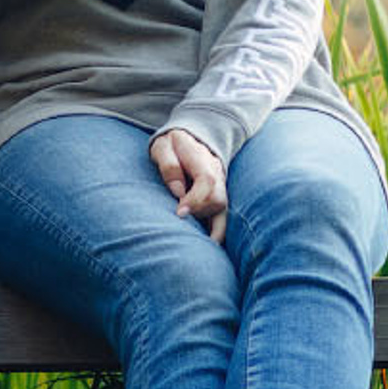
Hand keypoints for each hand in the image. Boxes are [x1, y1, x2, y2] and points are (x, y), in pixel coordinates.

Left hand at [148, 126, 227, 240]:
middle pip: (219, 200)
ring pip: (223, 212)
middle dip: (201, 215)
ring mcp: (220, 187)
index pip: (207, 181)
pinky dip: (216, 233)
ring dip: (212, 231)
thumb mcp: (163, 147)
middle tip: (181, 225)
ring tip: (199, 249)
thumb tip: (178, 192)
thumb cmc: (171, 145)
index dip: (195, 200)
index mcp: (203, 160)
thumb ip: (169, 165)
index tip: (179, 213)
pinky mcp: (217, 198)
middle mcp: (217, 175)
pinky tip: (206, 248)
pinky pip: (222, 218)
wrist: (189, 138)